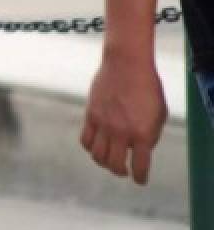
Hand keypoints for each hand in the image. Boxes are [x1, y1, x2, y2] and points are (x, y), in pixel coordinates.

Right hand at [80, 52, 167, 184]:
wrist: (126, 64)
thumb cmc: (147, 87)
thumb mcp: (159, 114)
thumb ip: (150, 134)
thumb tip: (139, 147)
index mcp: (142, 133)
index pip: (139, 166)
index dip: (139, 177)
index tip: (139, 180)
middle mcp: (121, 132)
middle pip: (114, 164)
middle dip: (120, 172)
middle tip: (123, 170)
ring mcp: (103, 124)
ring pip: (97, 156)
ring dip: (103, 162)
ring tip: (109, 160)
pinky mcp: (90, 114)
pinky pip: (85, 140)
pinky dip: (90, 148)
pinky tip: (96, 145)